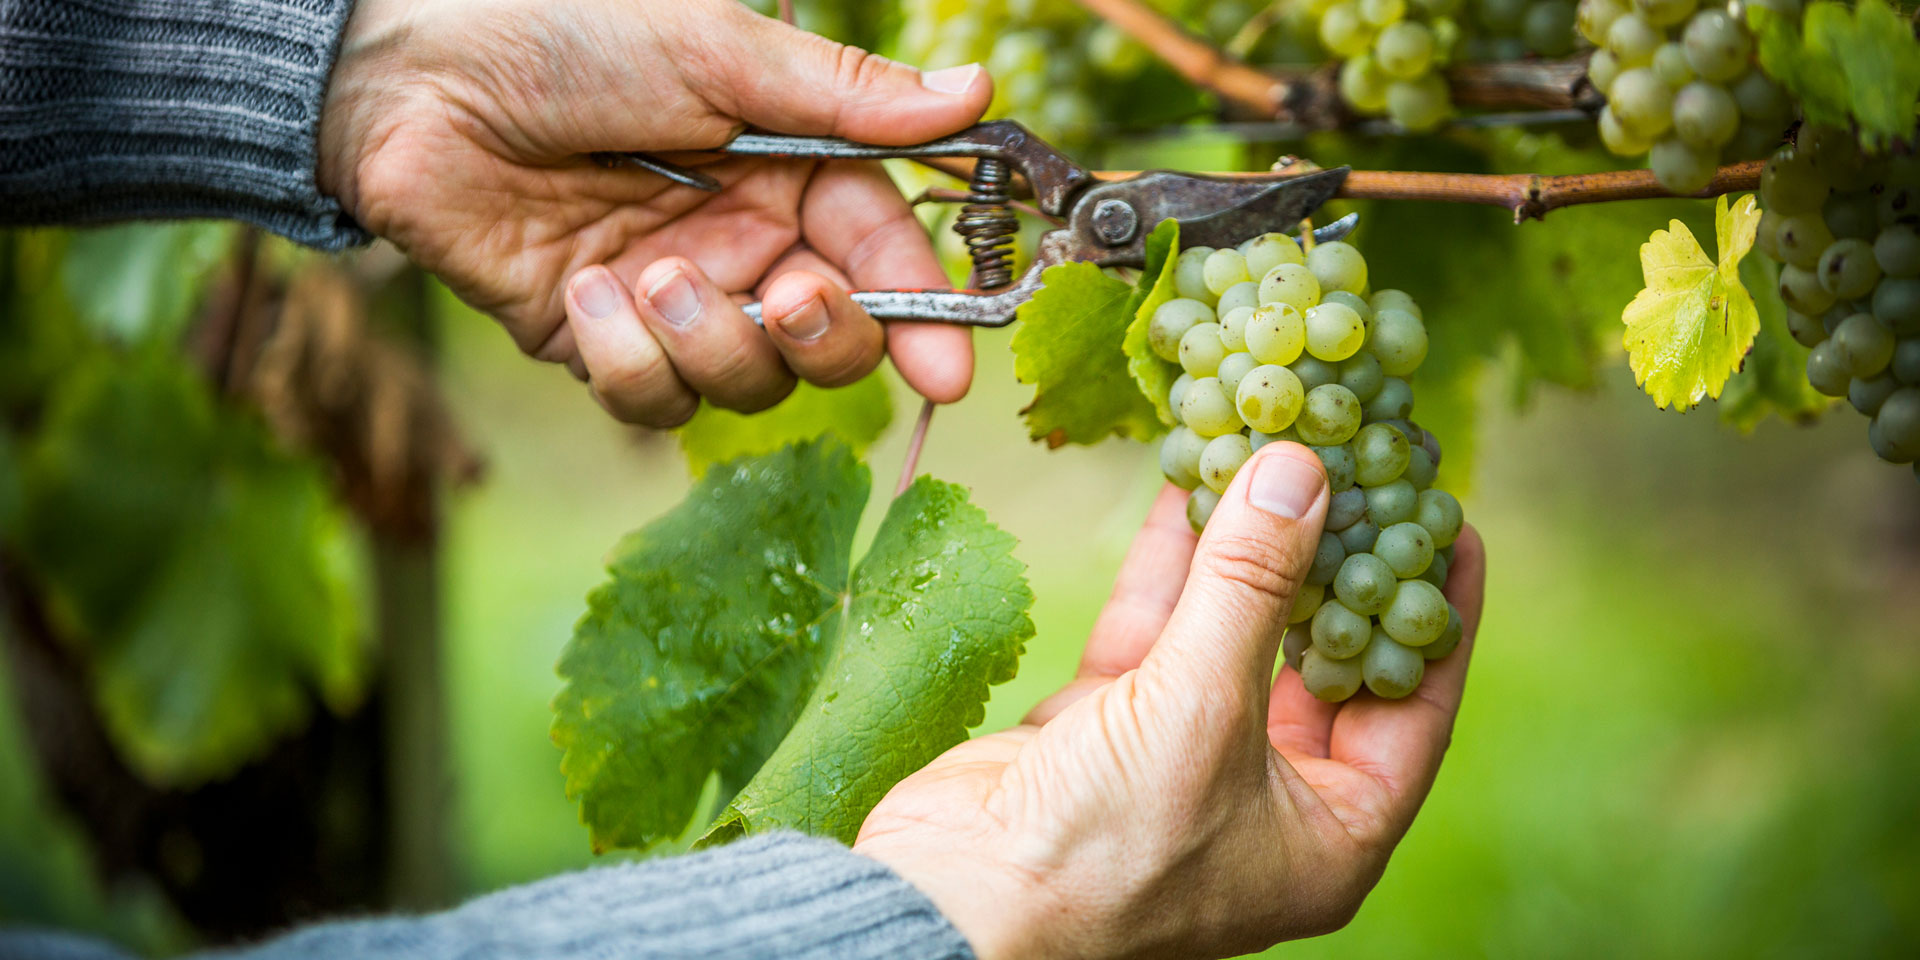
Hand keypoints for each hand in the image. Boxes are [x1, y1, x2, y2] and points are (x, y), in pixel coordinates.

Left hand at [317, 0, 991, 424]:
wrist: (411, 76)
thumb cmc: (567, 34)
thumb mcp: (719, 53)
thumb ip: (847, 96)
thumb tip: (977, 90)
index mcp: (790, 172)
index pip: (882, 258)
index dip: (923, 317)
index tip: (949, 373)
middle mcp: (743, 244)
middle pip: (831, 344)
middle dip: (823, 340)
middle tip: (788, 296)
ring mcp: (674, 301)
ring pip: (745, 383)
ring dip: (711, 342)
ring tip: (646, 272)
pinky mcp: (599, 343)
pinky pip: (649, 399)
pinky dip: (626, 359)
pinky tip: (583, 292)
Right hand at [854, 442, 1486, 959]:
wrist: (953, 901)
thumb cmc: (1106, 846)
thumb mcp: (1203, 707)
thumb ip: (1253, 583)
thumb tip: (1302, 470)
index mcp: (1329, 831)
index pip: (1412, 705)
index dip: (1433, 610)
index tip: (1448, 521)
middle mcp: (1264, 798)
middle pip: (1318, 657)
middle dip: (1331, 561)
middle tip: (1358, 468)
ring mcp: (1180, 759)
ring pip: (1229, 632)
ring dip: (1243, 547)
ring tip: (1272, 452)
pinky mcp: (1104, 729)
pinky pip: (1152, 632)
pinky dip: (1166, 564)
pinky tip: (1185, 485)